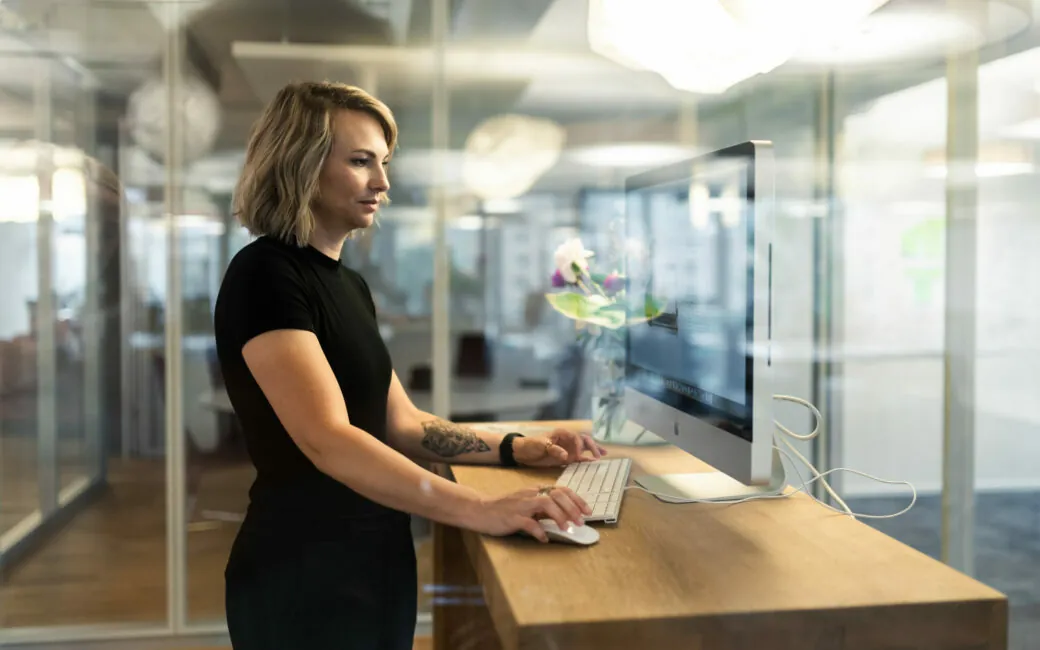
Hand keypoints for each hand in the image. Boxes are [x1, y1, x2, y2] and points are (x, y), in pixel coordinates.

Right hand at [471, 486, 591, 542]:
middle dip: (572, 508)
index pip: (562, 490)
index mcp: (536, 490)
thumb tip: (566, 516)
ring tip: (566, 528)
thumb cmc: (506, 508)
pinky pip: (529, 523)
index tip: (587, 511)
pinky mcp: (512, 517)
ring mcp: (521, 505)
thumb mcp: (529, 504)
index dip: (577, 500)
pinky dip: (539, 531)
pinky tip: (544, 539)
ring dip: (559, 516)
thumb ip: (545, 508)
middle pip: (557, 495)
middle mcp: (531, 494)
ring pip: (545, 503)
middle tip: (581, 522)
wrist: (481, 509)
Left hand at [513, 428, 606, 466]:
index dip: (578, 446)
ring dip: (593, 451)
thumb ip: (553, 450)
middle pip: (583, 440)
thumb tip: (566, 455)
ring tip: (603, 455)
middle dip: (592, 446)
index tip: (578, 456)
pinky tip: (593, 463)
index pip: (575, 438)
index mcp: (561, 433)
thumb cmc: (531, 445)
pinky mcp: (566, 458)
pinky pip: (579, 458)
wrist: (523, 453)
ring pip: (584, 448)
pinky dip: (586, 460)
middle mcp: (567, 440)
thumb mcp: (540, 445)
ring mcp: (568, 449)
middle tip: (599, 455)